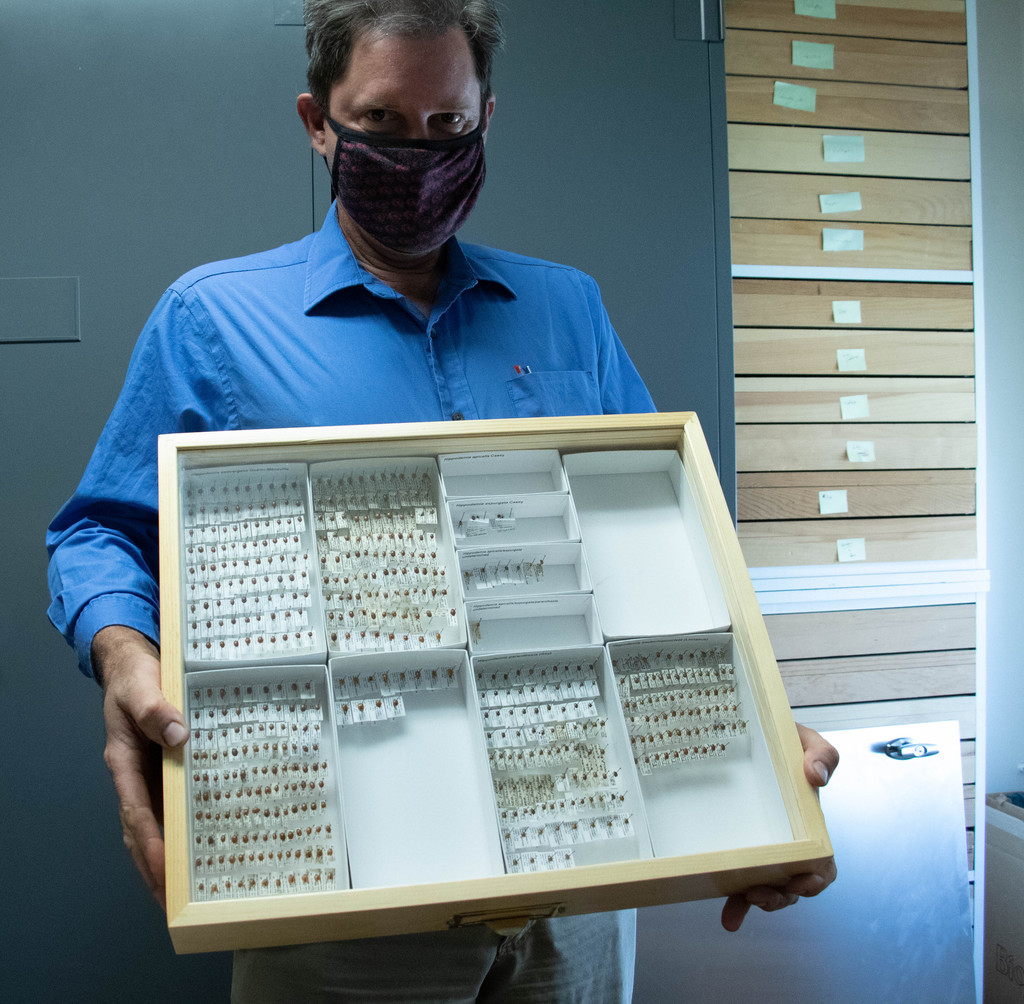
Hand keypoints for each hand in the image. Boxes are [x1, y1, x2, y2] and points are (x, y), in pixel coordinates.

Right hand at [94, 625, 187, 910]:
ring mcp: (150, 774)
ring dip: (169, 852)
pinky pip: (173, 802)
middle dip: (155, 866)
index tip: (162, 872)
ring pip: (156, 821)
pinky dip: (183, 825)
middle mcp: (136, 775)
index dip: (149, 844)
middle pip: (142, 829)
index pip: (136, 812)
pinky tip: (204, 840)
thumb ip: (156, 709)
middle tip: (175, 902)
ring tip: (189, 887)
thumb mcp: (142, 687)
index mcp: (124, 762)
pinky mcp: (166, 767)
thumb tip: (178, 736)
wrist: (135, 662)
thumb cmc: (136, 677)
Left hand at [720, 723, 838, 931]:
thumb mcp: (806, 740)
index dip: (815, 879)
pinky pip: (738, 881)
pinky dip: (736, 905)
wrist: (752, 733)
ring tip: (742, 903)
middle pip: (793, 884)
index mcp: (810, 824)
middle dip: (781, 897)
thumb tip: (817, 776)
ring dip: (759, 904)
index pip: (822, 863)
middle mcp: (789, 842)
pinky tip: (728, 917)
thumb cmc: (784, 740)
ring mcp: (763, 847)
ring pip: (768, 889)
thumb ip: (822, 754)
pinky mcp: (739, 847)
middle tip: (759, 895)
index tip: (800, 883)